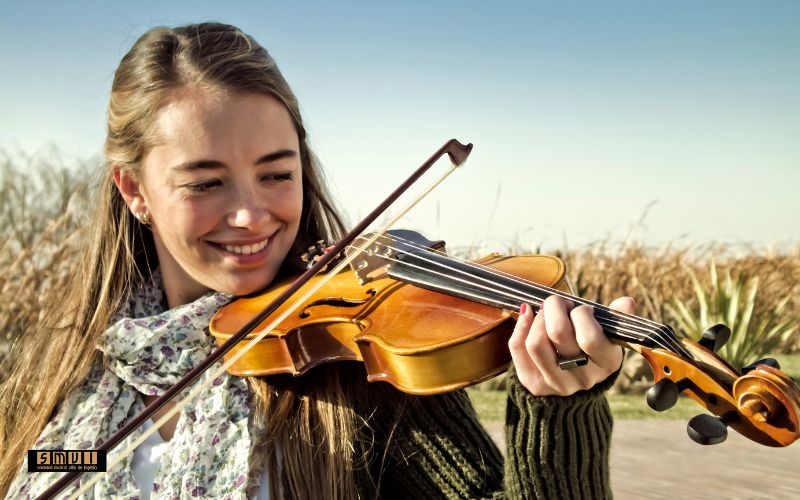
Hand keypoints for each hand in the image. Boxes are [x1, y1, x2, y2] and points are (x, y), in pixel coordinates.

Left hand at [508, 295, 633, 395]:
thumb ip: (614, 318)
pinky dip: (520, 325)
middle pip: (558, 333)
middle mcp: (583, 378)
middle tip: (557, 303)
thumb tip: (627, 302)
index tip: (580, 309)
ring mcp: (557, 384)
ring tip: (544, 312)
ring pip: (535, 342)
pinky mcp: (535, 384)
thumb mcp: (607, 335)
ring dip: (537, 318)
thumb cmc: (590, 348)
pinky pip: (518, 348)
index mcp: (607, 363)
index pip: (589, 336)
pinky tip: (527, 315)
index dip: (580, 314)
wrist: (573, 381)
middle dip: (554, 307)